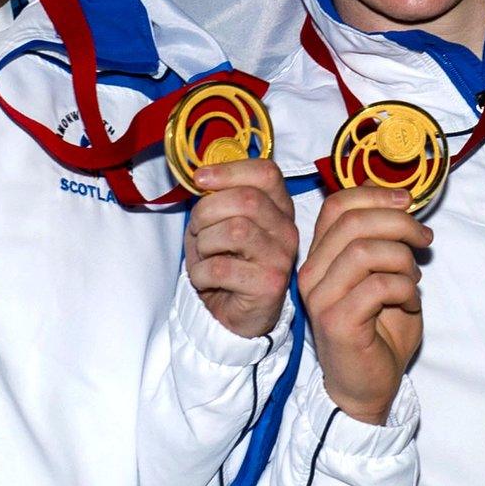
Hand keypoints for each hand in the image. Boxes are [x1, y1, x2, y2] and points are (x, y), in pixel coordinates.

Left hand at [185, 158, 298, 338]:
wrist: (233, 315)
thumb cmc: (224, 262)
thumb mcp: (219, 222)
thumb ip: (217, 197)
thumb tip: (203, 176)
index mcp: (279, 207)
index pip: (266, 173)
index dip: (229, 170)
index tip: (200, 179)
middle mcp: (287, 229)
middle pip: (247, 199)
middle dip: (208, 211)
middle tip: (197, 228)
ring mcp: (282, 258)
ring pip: (235, 230)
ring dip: (204, 242)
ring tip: (204, 255)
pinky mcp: (270, 285)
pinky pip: (222, 267)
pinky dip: (202, 273)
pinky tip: (206, 279)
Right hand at [298, 186, 430, 424]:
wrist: (368, 387)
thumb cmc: (379, 333)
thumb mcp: (384, 276)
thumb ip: (384, 241)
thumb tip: (400, 201)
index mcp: (321, 257)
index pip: (336, 206)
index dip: (374, 194)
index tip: (408, 201)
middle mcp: (312, 273)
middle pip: (352, 222)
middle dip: (398, 223)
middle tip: (424, 240)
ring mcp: (320, 297)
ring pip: (364, 251)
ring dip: (402, 260)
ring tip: (413, 281)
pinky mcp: (336, 321)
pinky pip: (378, 286)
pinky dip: (405, 289)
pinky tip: (409, 303)